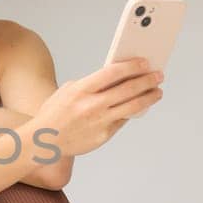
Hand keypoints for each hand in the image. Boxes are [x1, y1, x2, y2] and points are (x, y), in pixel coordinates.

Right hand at [33, 57, 163, 156]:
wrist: (44, 141)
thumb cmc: (55, 113)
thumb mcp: (68, 90)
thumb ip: (91, 84)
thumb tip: (118, 78)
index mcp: (81, 90)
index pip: (113, 72)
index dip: (132, 66)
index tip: (144, 62)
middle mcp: (92, 105)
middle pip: (128, 89)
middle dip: (147, 80)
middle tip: (158, 75)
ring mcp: (99, 122)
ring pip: (132, 106)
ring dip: (149, 97)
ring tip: (157, 91)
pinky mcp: (103, 136)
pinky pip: (123, 121)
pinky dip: (133, 112)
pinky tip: (140, 106)